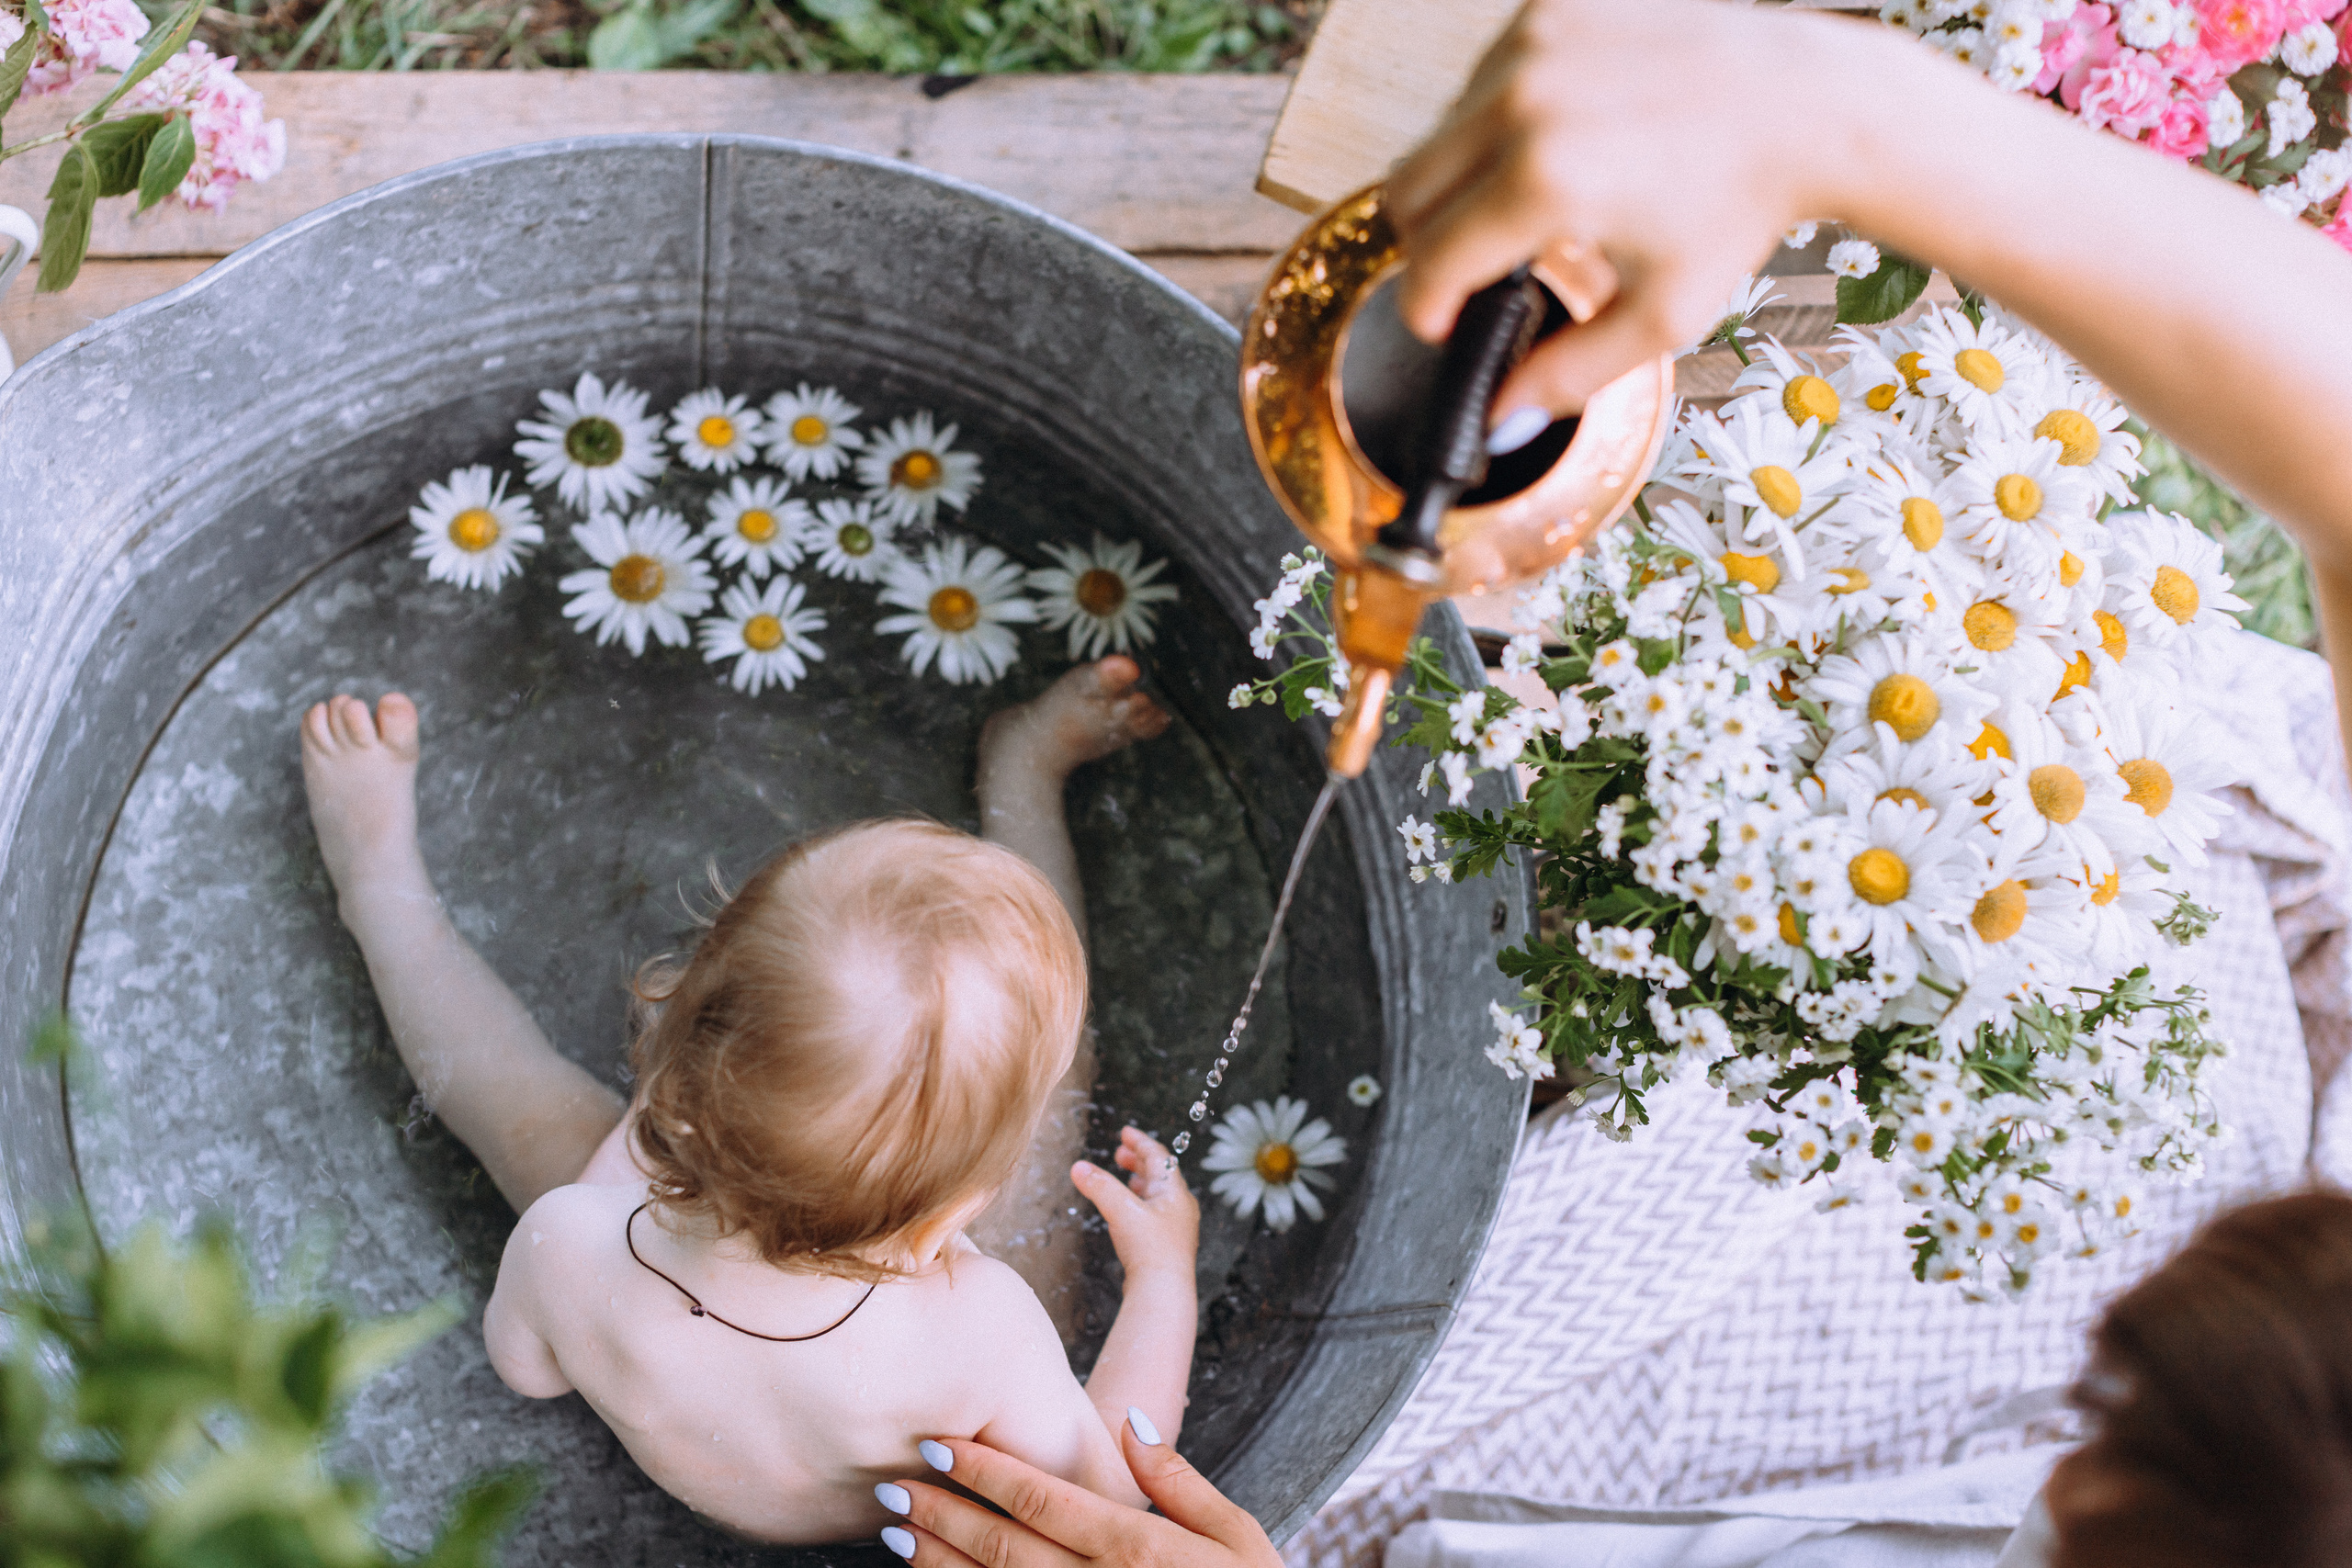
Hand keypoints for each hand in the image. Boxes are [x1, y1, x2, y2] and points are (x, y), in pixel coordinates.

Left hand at [880, 1422, 1280, 1567]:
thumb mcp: (1239, 1538)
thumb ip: (1180, 1480)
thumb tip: (1131, 1424)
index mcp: (1137, 1548)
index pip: (1042, 1499)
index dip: (983, 1471)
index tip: (939, 1446)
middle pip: (1002, 1546)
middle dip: (942, 1513)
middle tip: (894, 1487)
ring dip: (937, 1565)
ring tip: (895, 1535)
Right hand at [1072, 1128, 1197, 1287]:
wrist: (1163, 1292)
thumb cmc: (1150, 1250)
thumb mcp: (1121, 1211)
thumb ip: (1099, 1186)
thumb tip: (1078, 1167)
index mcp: (1175, 1193)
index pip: (1159, 1157)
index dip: (1140, 1142)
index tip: (1125, 1133)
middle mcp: (1180, 1208)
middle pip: (1160, 1175)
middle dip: (1139, 1161)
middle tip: (1120, 1153)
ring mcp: (1175, 1228)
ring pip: (1157, 1196)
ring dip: (1140, 1183)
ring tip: (1125, 1177)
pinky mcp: (1166, 1246)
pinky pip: (1153, 1215)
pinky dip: (1139, 1204)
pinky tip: (1127, 1213)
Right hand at [1387, 0, 1887, 422]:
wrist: (1804, 104)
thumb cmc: (1741, 205)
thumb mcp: (1661, 313)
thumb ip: (1568, 375)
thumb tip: (1501, 419)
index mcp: (1545, 181)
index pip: (1430, 260)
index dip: (1426, 309)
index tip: (1442, 325)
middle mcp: (1525, 101)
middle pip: (1405, 193)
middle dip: (1428, 247)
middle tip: (1475, 273)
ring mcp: (1532, 44)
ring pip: (1434, 137)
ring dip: (1462, 182)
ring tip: (1532, 206)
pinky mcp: (1547, 10)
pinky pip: (1477, 83)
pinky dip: (1497, 124)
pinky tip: (1557, 144)